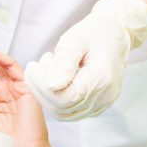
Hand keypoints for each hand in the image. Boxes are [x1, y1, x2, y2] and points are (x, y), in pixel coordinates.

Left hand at [24, 0, 146, 120]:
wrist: (114, 35)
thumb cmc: (93, 34)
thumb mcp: (75, 40)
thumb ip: (64, 63)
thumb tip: (51, 86)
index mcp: (101, 79)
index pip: (63, 98)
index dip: (42, 86)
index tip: (32, 66)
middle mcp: (104, 97)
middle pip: (61, 107)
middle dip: (41, 88)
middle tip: (37, 65)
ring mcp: (101, 104)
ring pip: (62, 113)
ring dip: (45, 94)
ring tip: (46, 69)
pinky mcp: (96, 106)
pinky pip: (69, 111)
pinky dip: (54, 98)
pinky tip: (53, 79)